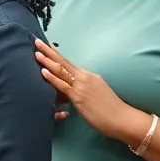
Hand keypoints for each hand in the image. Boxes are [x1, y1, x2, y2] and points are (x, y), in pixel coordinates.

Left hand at [34, 39, 149, 143]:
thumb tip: (67, 91)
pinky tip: (43, 71)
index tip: (46, 45)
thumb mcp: (95, 94)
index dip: (56, 54)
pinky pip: (63, 85)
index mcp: (89, 76)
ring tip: (36, 52)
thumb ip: (81, 90)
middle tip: (36, 41)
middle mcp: (85, 77)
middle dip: (48, 51)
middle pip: (63, 62)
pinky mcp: (79, 97)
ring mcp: (82, 86)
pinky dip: (52, 77)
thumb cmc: (110, 110)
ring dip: (47, 61)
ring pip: (61, 71)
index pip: (69, 63)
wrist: (123, 119)